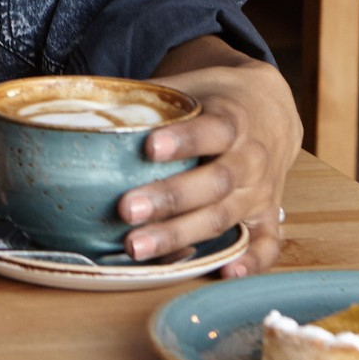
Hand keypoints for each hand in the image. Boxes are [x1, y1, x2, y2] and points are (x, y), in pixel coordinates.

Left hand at [117, 37, 301, 276]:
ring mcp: (261, 192)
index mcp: (232, 120)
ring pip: (224, 216)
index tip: (149, 148)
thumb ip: (149, 97)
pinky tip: (223, 273)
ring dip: (183, 234)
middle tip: (126, 210)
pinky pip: (266, 244)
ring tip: (138, 247)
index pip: (211, 129)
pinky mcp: (267, 217)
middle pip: (213, 183)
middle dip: (169, 198)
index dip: (183, 140)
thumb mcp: (191, 86)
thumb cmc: (217, 100)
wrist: (273, 111)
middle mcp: (250, 159)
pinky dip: (250, 261)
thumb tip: (86, 101)